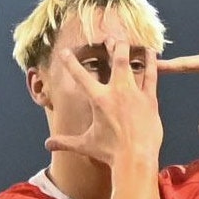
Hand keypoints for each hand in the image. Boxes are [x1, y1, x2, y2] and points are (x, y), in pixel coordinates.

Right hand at [46, 37, 162, 164]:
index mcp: (99, 100)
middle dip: (112, 46)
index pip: (80, 76)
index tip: (64, 52)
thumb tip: (47, 145)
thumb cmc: (110, 153)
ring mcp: (134, 93)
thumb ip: (66, 142)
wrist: (135, 158)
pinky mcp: (149, 99)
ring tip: (130, 42)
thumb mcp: (86, 145)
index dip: (70, 62)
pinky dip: (151, 63)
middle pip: (116, 59)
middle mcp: (116, 91)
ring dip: (130, 51)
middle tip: (110, 39)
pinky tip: (151, 53)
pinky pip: (151, 76)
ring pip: (132, 64)